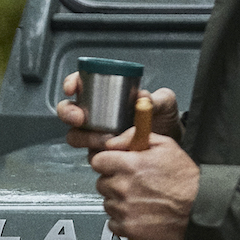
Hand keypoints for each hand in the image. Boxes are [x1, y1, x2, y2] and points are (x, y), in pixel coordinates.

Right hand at [57, 77, 182, 151]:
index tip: (72, 89)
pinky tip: (112, 153)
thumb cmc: (164, 118)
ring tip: (105, 140)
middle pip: (69, 111)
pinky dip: (98, 154)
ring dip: (85, 138)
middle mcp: (97, 114)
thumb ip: (157, 99)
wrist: (170, 144)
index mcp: (107, 94)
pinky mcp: (102, 154)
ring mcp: (96, 134)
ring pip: (76, 136)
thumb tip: (143, 98)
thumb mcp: (164, 103)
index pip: (81, 84)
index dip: (71, 84)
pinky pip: (91, 155)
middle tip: (80, 118)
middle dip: (69, 114)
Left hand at [90, 131, 199, 239]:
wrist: (200, 207)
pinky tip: (138, 213)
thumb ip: (134, 137)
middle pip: (101, 183)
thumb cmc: (185, 178)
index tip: (114, 166)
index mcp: (129, 165)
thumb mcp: (165, 145)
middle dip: (114, 181)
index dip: (107, 162)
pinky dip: (122, 220)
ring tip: (139, 199)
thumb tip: (113, 141)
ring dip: (118, 201)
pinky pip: (113, 223)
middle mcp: (123, 187)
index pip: (97, 161)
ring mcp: (124, 209)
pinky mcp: (128, 228)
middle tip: (132, 183)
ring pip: (107, 203)